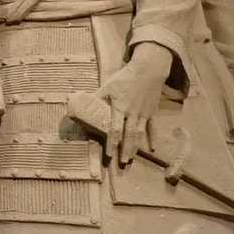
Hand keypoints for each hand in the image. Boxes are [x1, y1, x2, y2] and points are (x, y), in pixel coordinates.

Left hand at [81, 43, 171, 166]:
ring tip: (130, 160)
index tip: (108, 155)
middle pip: (128, 135)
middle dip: (124, 150)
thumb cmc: (125, 78)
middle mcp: (132, 113)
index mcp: (120, 107)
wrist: (148, 69)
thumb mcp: (108, 86)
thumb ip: (97, 97)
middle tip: (121, 164)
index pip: (114, 128)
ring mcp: (143, 114)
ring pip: (139, 134)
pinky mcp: (152, 112)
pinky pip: (152, 128)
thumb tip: (80, 104)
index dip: (111, 142)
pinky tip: (152, 149)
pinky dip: (152, 138)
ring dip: (135, 148)